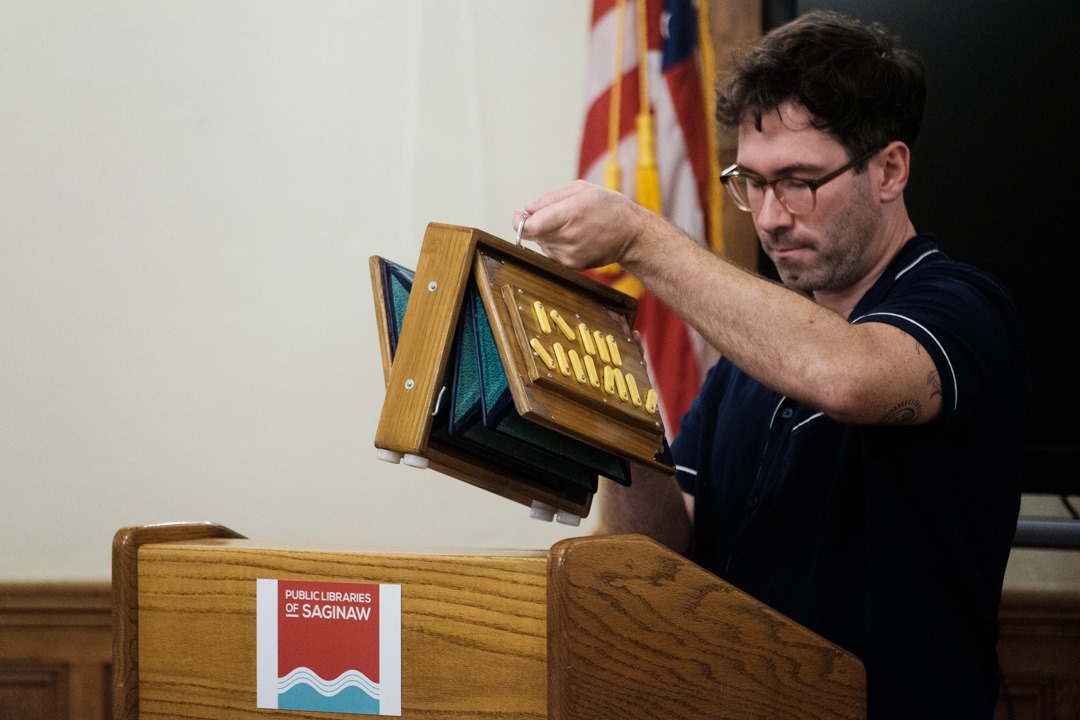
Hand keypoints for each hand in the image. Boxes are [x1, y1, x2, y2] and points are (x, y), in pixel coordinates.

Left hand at [512, 180, 649, 269]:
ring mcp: (570, 255)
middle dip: (535, 224)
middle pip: (533, 235)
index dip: (520, 222)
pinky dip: (556, 244)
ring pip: (542, 244)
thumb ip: (550, 199)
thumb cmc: (609, 208)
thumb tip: (527, 209)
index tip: (520, 216)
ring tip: (569, 225)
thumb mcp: (581, 190)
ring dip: (547, 234)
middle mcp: (569, 238)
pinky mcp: (572, 265)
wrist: (632, 234)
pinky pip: (552, 254)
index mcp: (570, 214)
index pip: (531, 226)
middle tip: (551, 215)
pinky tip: (573, 236)